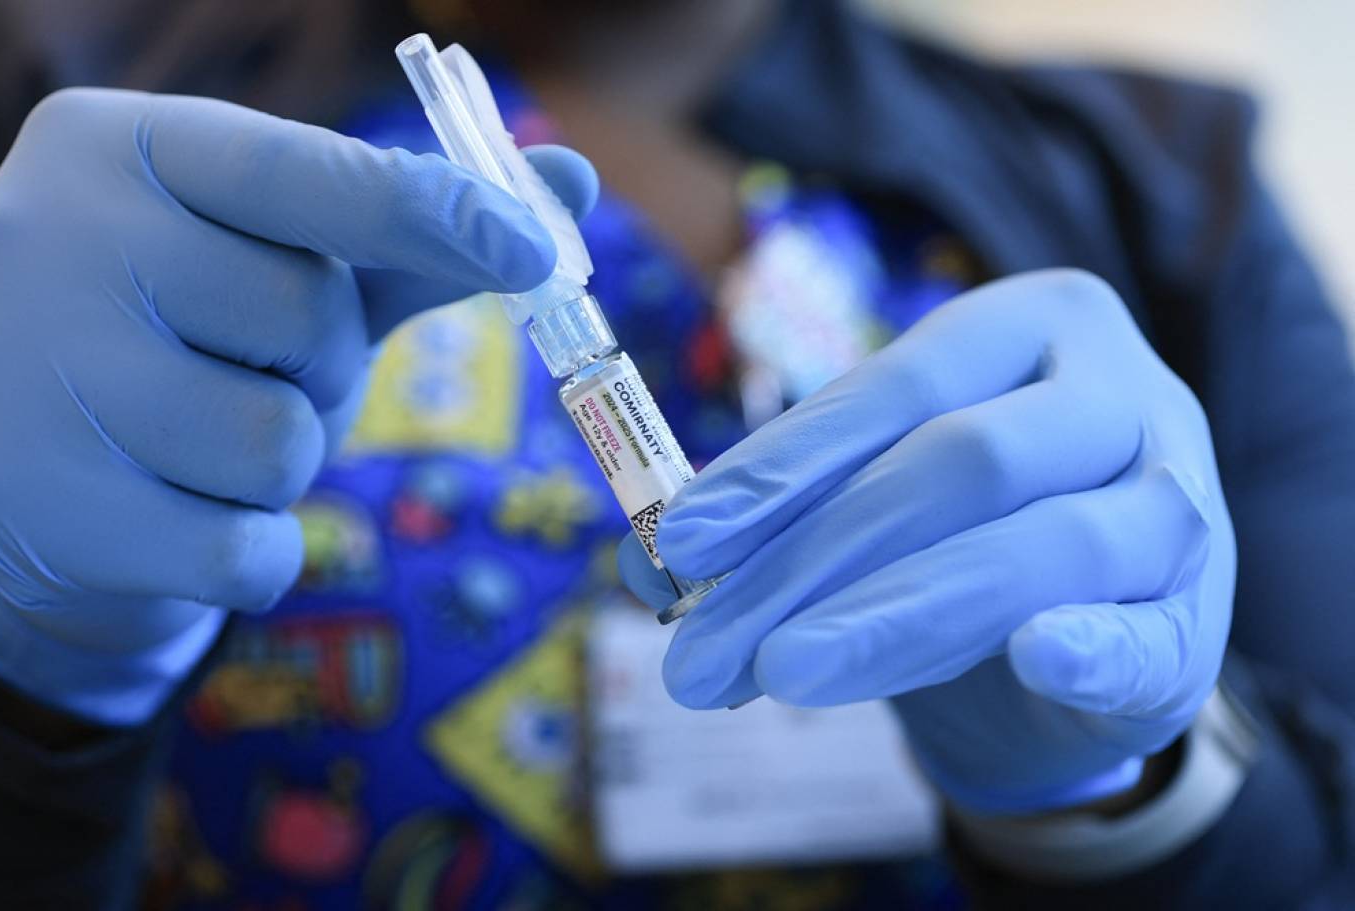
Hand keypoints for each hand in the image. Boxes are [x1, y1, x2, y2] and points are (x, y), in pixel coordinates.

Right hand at [0, 88, 595, 723]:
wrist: (29, 453)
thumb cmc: (187, 337)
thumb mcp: (282, 265)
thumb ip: (416, 230)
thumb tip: (571, 181)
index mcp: (124, 150)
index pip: (308, 171)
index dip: (433, 211)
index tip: (531, 251)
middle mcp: (63, 242)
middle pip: (310, 319)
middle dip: (316, 362)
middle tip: (237, 363)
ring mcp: (45, 379)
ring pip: (281, 443)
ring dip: (281, 461)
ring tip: (191, 437)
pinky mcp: (58, 514)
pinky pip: (248, 551)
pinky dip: (253, 548)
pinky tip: (176, 513)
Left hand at [620, 270, 1233, 811]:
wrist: (1084, 628)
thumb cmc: (963, 530)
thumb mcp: (880, 497)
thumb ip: (787, 511)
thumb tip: (648, 554)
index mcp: (1031, 326)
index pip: (897, 386)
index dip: (785, 463)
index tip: (684, 540)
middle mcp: (1119, 393)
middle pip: (961, 461)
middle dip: (815, 559)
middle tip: (703, 650)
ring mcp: (1174, 500)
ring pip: (1039, 547)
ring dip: (896, 616)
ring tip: (781, 672)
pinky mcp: (1196, 621)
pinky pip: (1147, 633)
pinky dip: (1091, 647)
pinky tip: (1034, 657)